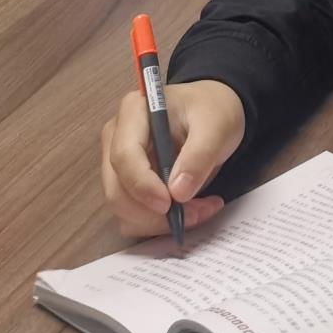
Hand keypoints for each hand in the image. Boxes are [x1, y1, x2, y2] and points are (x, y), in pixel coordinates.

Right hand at [100, 79, 245, 238]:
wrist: (215, 112)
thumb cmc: (212, 110)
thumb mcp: (216, 126)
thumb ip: (199, 155)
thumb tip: (178, 193)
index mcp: (134, 112)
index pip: (124, 155)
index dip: (142, 185)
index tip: (169, 203)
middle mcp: (117, 138)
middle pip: (118, 188)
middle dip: (153, 212)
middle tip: (196, 213)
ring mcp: (120, 163)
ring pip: (124, 208)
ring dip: (158, 221)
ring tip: (201, 210)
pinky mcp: (129, 184)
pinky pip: (133, 214)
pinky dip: (159, 222)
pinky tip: (190, 210)